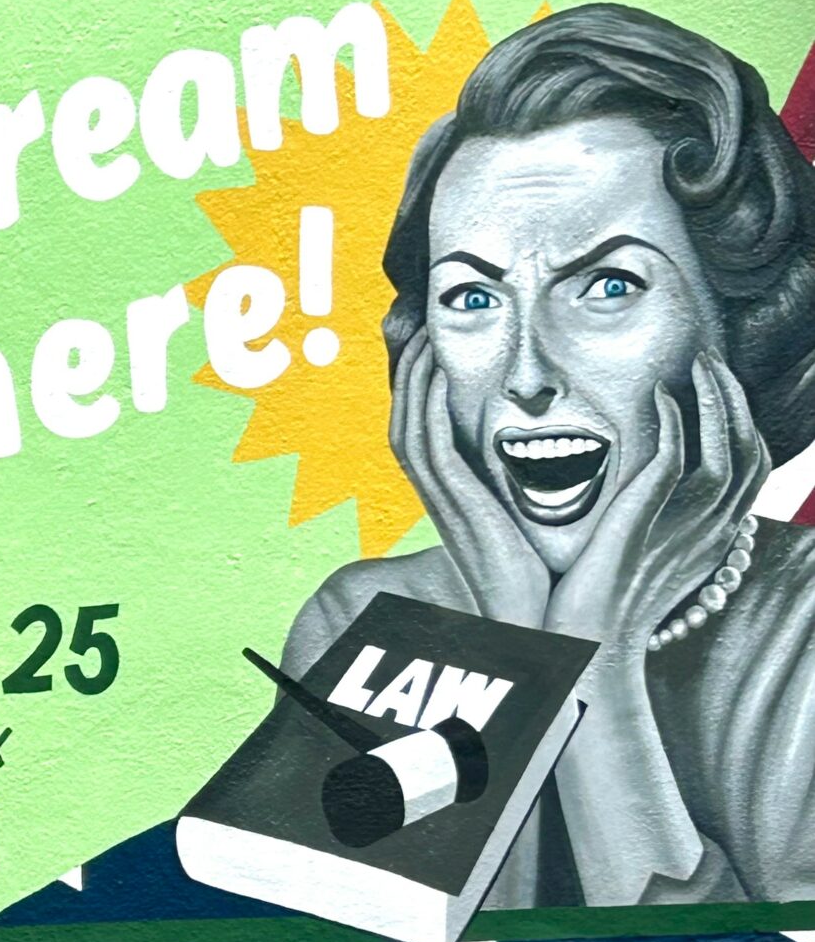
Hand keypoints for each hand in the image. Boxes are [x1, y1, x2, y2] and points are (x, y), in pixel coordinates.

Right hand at [390, 332, 550, 629]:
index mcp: (448, 493)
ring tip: (427, 337)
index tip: (434, 343)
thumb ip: (517, 483)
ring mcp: (442, 499)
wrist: (531, 615)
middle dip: (407, 370)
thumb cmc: (534, 570)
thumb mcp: (521, 514)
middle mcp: (436, 493)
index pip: (418, 426)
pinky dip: (428, 406)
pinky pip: (430, 446)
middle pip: (402, 417)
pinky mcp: (455, 505)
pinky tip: (440, 375)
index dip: (418, 383)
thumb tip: (540, 453)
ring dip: (414, 379)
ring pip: (408, 425)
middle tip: (421, 326)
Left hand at [546, 351, 768, 658]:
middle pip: (750, 452)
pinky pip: (676, 461)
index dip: (743, 424)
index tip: (720, 390)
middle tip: (712, 362)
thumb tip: (650, 495)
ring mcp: (684, 530)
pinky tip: (661, 396)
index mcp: (715, 541)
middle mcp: (711, 534)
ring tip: (698, 365)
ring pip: (726, 451)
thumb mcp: (649, 560)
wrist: (585, 649)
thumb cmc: (605, 609)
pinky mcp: (646, 522)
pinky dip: (675, 423)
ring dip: (716, 400)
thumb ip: (661, 526)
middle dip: (737, 400)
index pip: (752, 470)